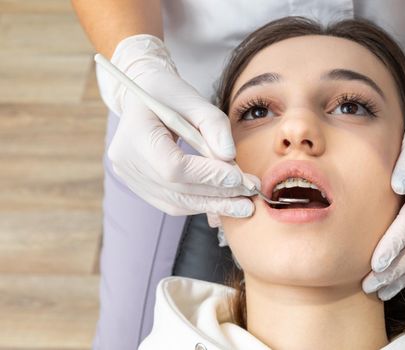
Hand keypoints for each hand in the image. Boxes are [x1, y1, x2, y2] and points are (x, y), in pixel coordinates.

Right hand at [97, 34, 257, 216]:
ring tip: (243, 204)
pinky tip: (224, 202)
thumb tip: (229, 156)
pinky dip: (200, 204)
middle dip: (218, 195)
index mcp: (136, 133)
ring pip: (176, 203)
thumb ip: (214, 125)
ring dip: (213, 205)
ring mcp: (130, 177)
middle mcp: (127, 160)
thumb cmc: (169, 94)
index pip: (173, 167)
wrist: (143, 96)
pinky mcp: (139, 187)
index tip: (238, 178)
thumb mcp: (194, 98)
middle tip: (250, 195)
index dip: (208, 176)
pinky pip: (173, 204)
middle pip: (177, 190)